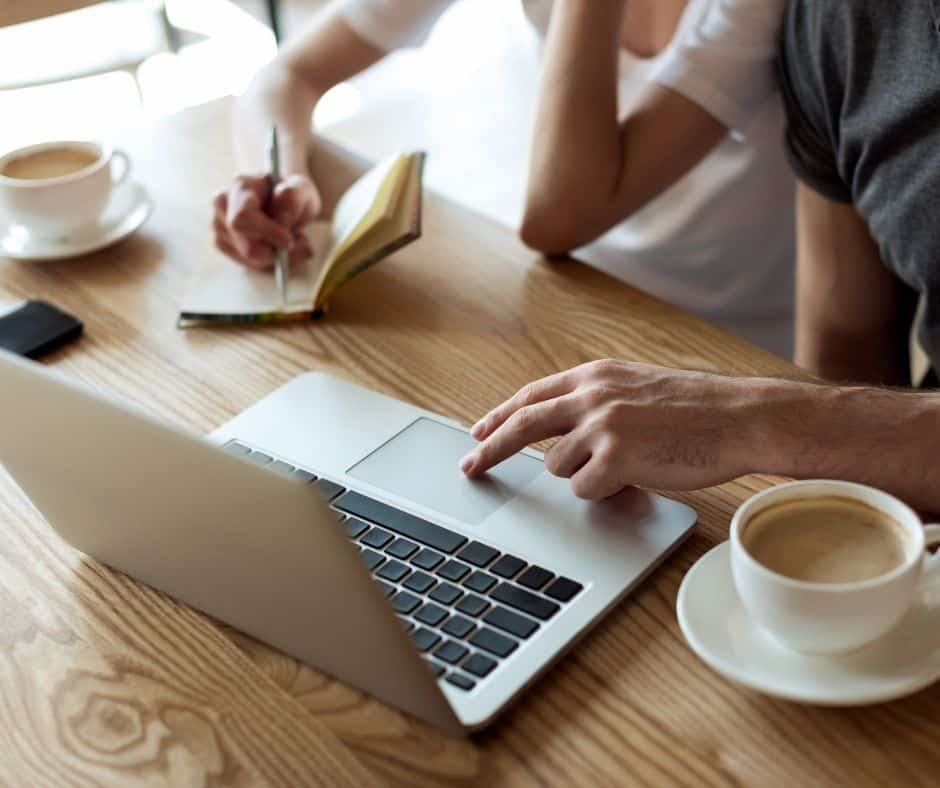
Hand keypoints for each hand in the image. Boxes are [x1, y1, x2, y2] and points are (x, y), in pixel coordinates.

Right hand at [212, 173, 321, 268]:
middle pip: (245, 244)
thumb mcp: (302, 189)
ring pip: (247, 256)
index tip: (289, 242)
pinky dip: (267, 260)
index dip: (266, 234)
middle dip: (275, 251)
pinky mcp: (222, 242)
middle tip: (301, 245)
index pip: (243, 218)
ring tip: (291, 240)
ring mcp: (219, 224)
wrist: (283, 199)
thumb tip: (281, 223)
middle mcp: (222, 204)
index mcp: (240, 186)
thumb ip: (292, 199)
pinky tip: (276, 245)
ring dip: (275, 255)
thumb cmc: (292, 193)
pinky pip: (247, 263)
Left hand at [460, 359, 761, 498]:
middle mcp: (592, 395)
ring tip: (626, 465)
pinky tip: (635, 478)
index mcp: (595, 375)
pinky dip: (604, 492)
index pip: (531, 396)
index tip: (477, 432)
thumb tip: (559, 431)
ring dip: (582, 475)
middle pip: (522, 425)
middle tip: (469, 467)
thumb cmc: (697, 409)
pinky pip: (585, 489)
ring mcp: (602, 425)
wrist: (740, 417)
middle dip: (489, 449)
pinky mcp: (616, 457)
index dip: (500, 415)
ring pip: (558, 466)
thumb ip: (596, 401)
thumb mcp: (637, 387)